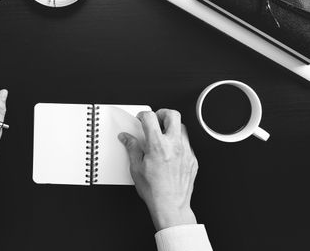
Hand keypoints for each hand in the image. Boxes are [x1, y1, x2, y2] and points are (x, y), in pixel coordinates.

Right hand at [118, 109, 197, 230]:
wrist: (171, 206)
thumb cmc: (154, 190)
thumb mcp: (136, 168)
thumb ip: (131, 148)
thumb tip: (126, 138)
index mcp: (157, 145)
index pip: (150, 117)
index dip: (143, 115)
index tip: (140, 119)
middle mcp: (174, 145)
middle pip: (173, 115)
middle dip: (162, 113)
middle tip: (156, 120)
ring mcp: (186, 152)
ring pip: (182, 128)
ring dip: (172, 128)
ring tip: (163, 137)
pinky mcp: (193, 160)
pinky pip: (187, 144)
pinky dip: (178, 143)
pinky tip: (170, 152)